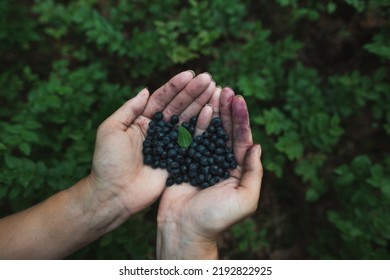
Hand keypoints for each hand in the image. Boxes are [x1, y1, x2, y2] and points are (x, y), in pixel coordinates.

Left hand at [87, 71, 216, 224]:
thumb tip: (145, 90)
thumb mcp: (111, 129)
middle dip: (193, 92)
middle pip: (178, 107)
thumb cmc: (108, 162)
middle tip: (209, 79)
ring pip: (188, 120)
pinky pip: (193, 140)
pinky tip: (212, 112)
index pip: (161, 99)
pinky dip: (203, 126)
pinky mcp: (178, 159)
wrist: (114, 194)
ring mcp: (170, 145)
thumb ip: (129, 108)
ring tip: (215, 90)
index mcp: (142, 121)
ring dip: (201, 104)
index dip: (176, 86)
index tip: (190, 74)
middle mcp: (158, 131)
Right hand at [156, 87, 262, 258]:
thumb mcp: (245, 199)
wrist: (184, 230)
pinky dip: (193, 123)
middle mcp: (221, 162)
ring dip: (211, 111)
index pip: (241, 139)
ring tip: (211, 91)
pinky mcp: (184, 161)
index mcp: (237, 169)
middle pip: (225, 130)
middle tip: (225, 88)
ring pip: (208, 130)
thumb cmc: (217, 218)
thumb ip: (254, 173)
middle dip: (227, 110)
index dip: (241, 119)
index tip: (238, 98)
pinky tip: (195, 108)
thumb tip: (257, 146)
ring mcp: (202, 160)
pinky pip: (190, 139)